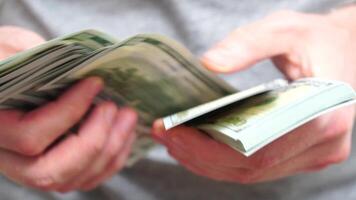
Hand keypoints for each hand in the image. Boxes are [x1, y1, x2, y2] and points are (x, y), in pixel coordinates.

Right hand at [0, 26, 137, 191]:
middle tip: (114, 108)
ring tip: (128, 117)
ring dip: (110, 150)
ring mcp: (31, 167)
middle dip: (94, 141)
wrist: (5, 72)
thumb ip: (34, 59)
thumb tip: (81, 67)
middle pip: (51, 171)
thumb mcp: (11, 48)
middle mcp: (9, 157)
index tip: (95, 83)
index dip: (68, 112)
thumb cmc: (6, 58)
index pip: (29, 137)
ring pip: (71, 179)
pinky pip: (83, 178)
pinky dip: (110, 161)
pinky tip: (125, 134)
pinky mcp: (53, 166)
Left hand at [152, 10, 355, 182]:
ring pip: (250, 174)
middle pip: (249, 168)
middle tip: (164, 135)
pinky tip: (198, 146)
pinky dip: (222, 161)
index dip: (209, 149)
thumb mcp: (284, 29)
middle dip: (199, 155)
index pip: (257, 150)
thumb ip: (248, 43)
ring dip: (206, 161)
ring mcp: (313, 155)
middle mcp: (323, 146)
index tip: (174, 132)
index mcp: (324, 116)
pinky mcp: (301, 155)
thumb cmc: (316, 40)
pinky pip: (255, 168)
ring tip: (173, 140)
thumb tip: (210, 62)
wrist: (344, 51)